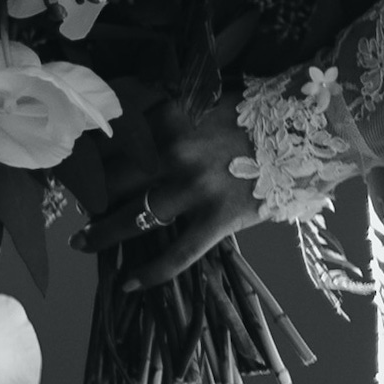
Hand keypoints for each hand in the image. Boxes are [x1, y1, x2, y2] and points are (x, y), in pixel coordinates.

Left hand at [74, 94, 260, 289]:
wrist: (313, 127)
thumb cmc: (261, 111)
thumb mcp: (207, 99)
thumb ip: (173, 113)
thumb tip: (142, 123)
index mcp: (169, 117)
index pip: (112, 137)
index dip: (86, 153)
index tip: (71, 163)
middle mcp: (174, 152)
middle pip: (112, 178)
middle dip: (85, 194)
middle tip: (71, 205)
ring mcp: (195, 188)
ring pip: (133, 218)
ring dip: (101, 232)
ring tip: (81, 242)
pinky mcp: (219, 218)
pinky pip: (178, 254)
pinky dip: (150, 273)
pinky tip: (128, 284)